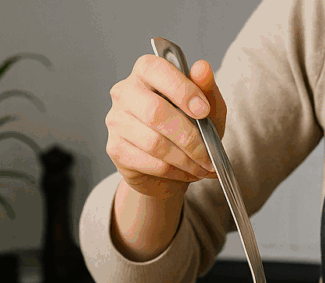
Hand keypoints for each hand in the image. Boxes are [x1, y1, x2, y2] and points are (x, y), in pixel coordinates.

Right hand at [105, 55, 226, 198]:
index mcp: (146, 71)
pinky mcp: (115, 148)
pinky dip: (175, 171)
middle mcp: (125, 92)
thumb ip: (207, 89)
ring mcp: (116, 120)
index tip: (204, 111)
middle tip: (208, 154)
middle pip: (155, 112)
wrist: (170, 168)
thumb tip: (203, 68)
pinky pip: (150, 163)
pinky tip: (187, 172)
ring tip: (203, 166)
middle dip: (189, 137)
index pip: (157, 70)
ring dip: (186, 159)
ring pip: (155, 143)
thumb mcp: (208, 109)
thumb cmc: (188, 129)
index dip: (182, 90)